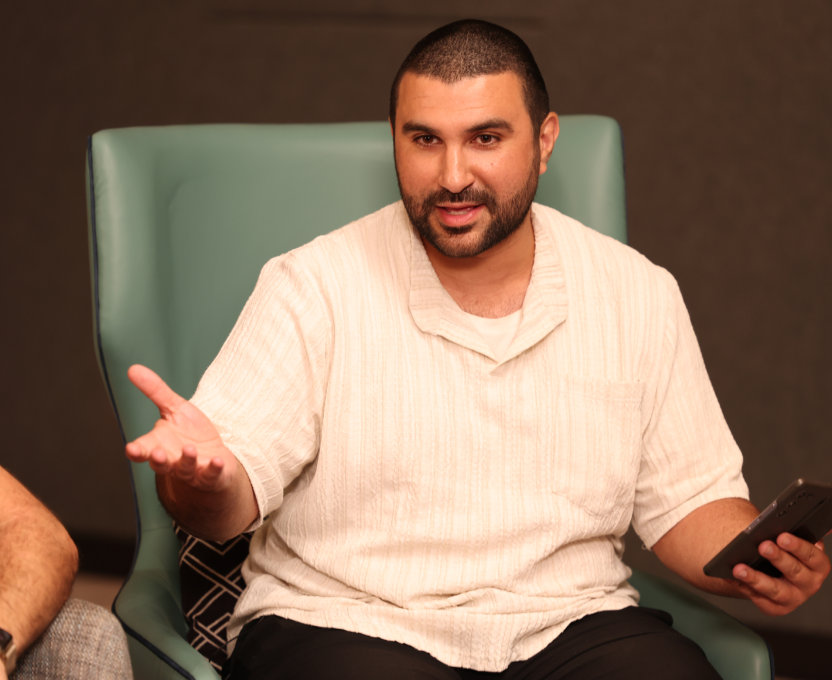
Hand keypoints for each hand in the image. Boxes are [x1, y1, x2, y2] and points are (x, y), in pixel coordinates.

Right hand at [125, 365, 235, 492]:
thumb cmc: (190, 432)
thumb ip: (155, 391)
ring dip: (186, 461)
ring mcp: (192, 471)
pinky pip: (211, 475)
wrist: (214, 454)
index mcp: (158, 445)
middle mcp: (172, 461)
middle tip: (156, 454)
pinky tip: (217, 460)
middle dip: (158, 460)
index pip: (143, 450)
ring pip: (185, 469)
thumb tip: (132, 368)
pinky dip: (213, 469)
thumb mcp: (174, 408)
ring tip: (189, 449)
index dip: (136, 451)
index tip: (130, 449)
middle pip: (160, 464)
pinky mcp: (211, 476)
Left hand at [730, 533, 830, 614]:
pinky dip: (743, 586)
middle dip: (778, 558)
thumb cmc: (786, 551)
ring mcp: (793, 598)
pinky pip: (758, 598)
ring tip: (739, 568)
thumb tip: (816, 525)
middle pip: (795, 572)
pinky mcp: (776, 608)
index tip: (782, 536)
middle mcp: (809, 584)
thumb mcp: (796, 541)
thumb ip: (804, 531)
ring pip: (775, 590)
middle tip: (763, 546)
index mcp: (818, 566)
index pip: (813, 556)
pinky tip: (731, 577)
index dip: (798, 546)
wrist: (773, 569)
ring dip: (755, 578)